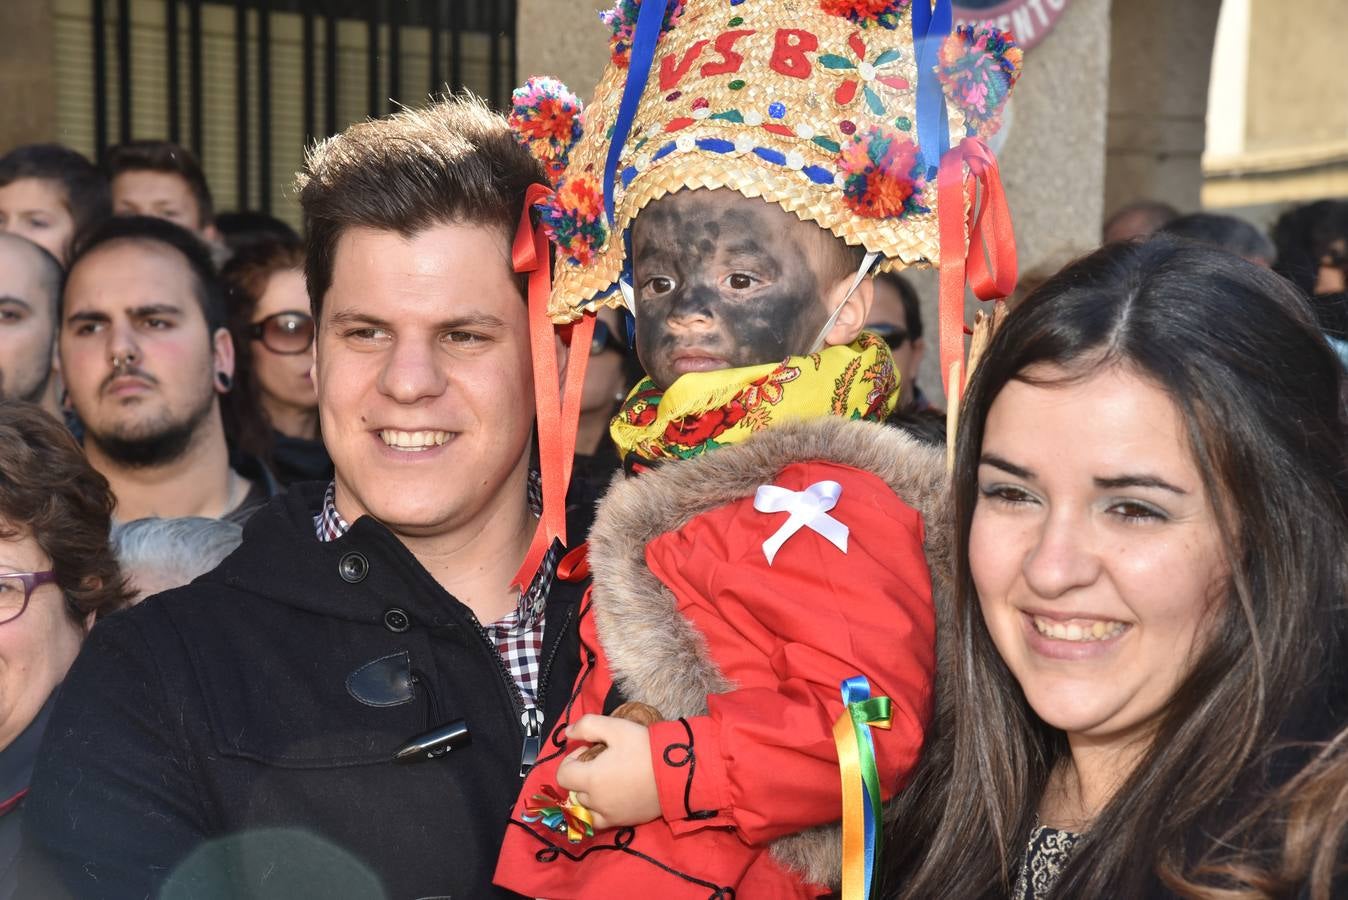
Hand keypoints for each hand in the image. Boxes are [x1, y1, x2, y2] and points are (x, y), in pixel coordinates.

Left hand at [556, 714, 660, 829]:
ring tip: (606, 781)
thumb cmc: (645, 748)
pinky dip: (601, 811)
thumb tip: (568, 733)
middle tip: (601, 762)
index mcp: (591, 779)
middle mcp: (597, 802)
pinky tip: (615, 796)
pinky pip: (602, 822)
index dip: (571, 760)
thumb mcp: (616, 728)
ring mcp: (611, 815)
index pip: (563, 776)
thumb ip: (587, 726)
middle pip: (574, 792)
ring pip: (586, 810)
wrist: (678, 772)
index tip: (589, 751)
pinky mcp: (625, 822)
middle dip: (582, 776)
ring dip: (589, 796)